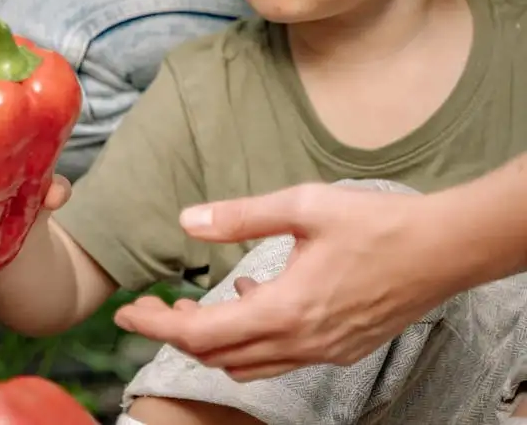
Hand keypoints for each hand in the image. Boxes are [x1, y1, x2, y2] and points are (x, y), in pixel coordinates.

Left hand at [111, 183, 461, 380]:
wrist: (445, 249)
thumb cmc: (377, 224)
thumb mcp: (303, 206)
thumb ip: (240, 215)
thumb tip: (188, 219)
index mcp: (285, 310)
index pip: (201, 334)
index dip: (155, 326)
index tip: (125, 313)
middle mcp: (301, 342)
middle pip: (217, 355)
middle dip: (176, 333)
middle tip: (151, 307)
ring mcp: (323, 351)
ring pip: (247, 364)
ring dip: (212, 341)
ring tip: (191, 306)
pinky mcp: (340, 348)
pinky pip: (279, 358)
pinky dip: (251, 340)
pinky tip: (252, 297)